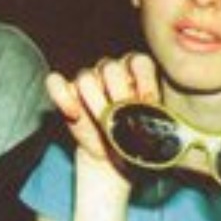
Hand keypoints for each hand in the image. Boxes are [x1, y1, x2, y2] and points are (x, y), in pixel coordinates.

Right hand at [46, 52, 160, 174]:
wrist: (117, 158)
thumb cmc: (140, 140)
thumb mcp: (156, 131)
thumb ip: (158, 121)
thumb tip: (164, 123)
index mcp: (136, 72)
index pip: (139, 62)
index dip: (144, 81)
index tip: (148, 105)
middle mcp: (111, 72)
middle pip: (110, 68)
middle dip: (118, 93)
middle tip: (125, 116)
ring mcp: (87, 81)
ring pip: (85, 77)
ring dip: (95, 101)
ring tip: (105, 123)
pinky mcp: (66, 93)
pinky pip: (55, 82)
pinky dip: (62, 97)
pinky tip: (74, 115)